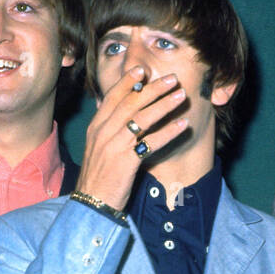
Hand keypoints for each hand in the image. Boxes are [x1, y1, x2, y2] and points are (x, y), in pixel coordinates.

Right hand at [75, 65, 189, 210]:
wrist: (91, 203)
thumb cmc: (99, 177)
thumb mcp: (99, 148)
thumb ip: (110, 130)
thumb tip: (125, 115)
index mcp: (96, 127)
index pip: (112, 97)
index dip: (128, 82)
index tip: (142, 70)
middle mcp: (103, 132)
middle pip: (131, 103)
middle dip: (153, 89)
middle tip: (172, 79)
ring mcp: (114, 146)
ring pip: (142, 118)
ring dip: (164, 105)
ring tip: (180, 95)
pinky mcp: (126, 162)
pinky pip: (150, 142)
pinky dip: (168, 132)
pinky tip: (182, 125)